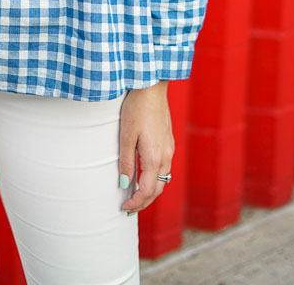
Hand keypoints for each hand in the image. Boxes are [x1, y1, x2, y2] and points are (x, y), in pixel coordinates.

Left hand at [119, 81, 173, 214]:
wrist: (152, 86)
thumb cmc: (136, 108)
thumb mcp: (126, 135)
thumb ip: (127, 161)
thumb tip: (125, 184)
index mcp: (154, 157)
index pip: (148, 191)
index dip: (136, 203)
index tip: (124, 207)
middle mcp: (166, 156)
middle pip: (158, 189)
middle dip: (144, 202)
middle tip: (129, 208)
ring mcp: (169, 148)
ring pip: (163, 179)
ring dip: (151, 191)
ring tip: (136, 195)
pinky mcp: (169, 141)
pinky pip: (165, 167)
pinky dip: (156, 178)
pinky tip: (145, 175)